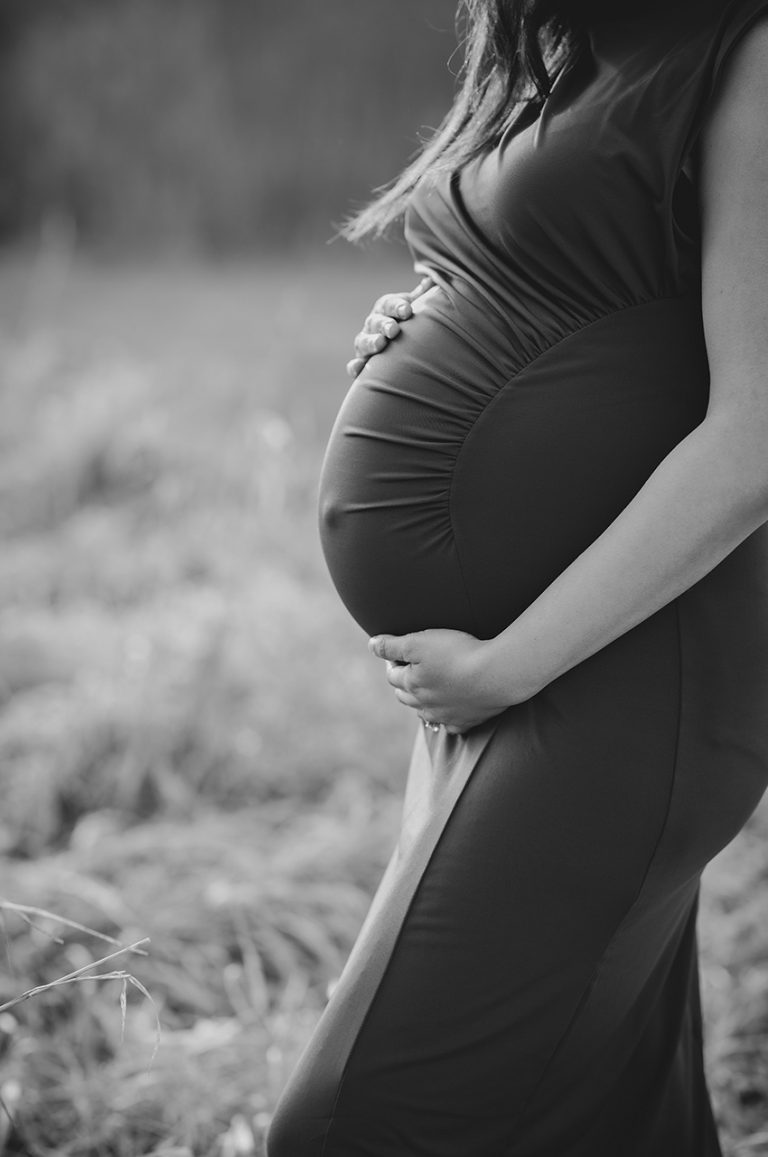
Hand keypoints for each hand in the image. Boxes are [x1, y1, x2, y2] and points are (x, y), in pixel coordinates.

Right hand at [346, 275, 434, 377]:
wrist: (394, 344)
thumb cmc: (407, 322)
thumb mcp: (413, 307)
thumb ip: (421, 296)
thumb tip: (431, 280)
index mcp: (385, 308)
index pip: (389, 304)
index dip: (397, 306)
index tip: (407, 310)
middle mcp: (372, 324)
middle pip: (375, 322)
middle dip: (384, 325)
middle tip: (394, 329)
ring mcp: (365, 343)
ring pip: (363, 341)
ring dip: (371, 342)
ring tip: (380, 344)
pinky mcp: (361, 362)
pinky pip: (355, 365)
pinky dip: (355, 366)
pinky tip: (358, 368)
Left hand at [368, 629, 511, 734]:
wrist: (496, 673)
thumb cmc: (457, 652)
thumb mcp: (419, 641)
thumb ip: (391, 645)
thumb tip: (370, 645)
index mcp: (411, 684)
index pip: (392, 675)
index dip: (393, 661)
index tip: (400, 652)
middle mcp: (424, 705)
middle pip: (405, 696)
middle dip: (404, 682)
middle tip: (412, 668)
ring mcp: (445, 716)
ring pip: (425, 712)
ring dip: (423, 701)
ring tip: (430, 687)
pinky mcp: (467, 722)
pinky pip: (451, 725)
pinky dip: (447, 718)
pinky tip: (452, 709)